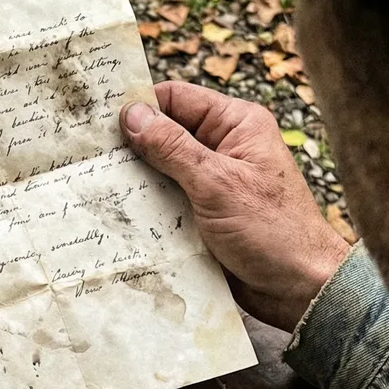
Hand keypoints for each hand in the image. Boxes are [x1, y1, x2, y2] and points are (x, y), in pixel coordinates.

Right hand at [120, 83, 350, 332]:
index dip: (140, 105)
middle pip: (164, 134)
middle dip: (131, 146)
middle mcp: (224, 148)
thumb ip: (172, 148)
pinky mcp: (203, 214)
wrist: (300, 289)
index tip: (98, 119)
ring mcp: (212, 182)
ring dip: (136, 180)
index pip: (177, 99)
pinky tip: (117, 212)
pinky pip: (166, 201)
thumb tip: (132, 113)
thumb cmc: (271, 231)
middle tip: (88, 155)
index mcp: (237, 125)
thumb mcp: (217, 184)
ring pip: (160, 171)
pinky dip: (146, 206)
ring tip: (95, 184)